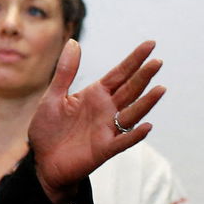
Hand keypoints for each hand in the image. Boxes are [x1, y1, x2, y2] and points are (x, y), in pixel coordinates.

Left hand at [28, 39, 164, 203]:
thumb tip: (73, 42)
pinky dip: (134, 135)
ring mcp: (108, 129)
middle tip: (157, 62)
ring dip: (146, 102)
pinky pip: (123, 142)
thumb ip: (65, 72)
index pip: (120, 73)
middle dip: (144, 76)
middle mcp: (106, 109)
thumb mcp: (52, 97)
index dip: (135, 59)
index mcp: (95, 94)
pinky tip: (146, 126)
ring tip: (160, 89)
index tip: (150, 44)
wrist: (43, 161)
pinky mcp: (104, 149)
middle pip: (130, 89)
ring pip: (132, 113)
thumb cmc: (48, 129)